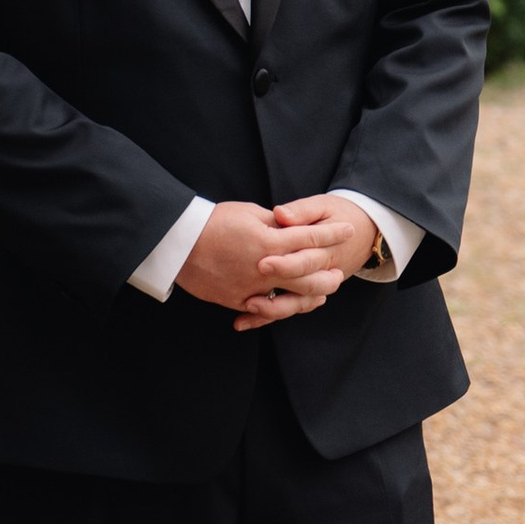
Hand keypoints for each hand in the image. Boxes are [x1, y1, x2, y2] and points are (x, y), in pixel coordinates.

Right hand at [179, 194, 377, 332]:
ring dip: (312, 295)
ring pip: (292, 298)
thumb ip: (275, 223)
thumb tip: (293, 226)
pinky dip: (282, 309)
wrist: (176, 244)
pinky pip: (265, 311)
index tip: (348, 229)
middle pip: (309, 274)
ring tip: (324, 291)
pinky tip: (293, 306)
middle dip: (328, 271)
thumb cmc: (211, 222)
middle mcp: (264, 267)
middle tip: (341, 270)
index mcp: (268, 240)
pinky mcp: (237, 300)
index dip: (332, 233)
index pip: (310, 237)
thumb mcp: (247, 213)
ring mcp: (251, 287)